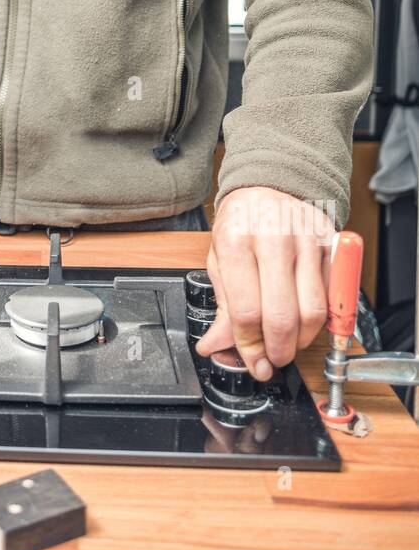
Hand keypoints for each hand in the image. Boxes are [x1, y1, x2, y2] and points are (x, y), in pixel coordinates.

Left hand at [195, 186, 332, 380]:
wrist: (268, 188)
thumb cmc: (241, 226)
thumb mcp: (220, 262)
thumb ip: (222, 309)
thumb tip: (215, 348)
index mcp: (237, 241)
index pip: (247, 312)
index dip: (250, 346)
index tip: (254, 361)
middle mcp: (273, 239)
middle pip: (283, 316)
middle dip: (278, 350)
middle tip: (273, 358)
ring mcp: (306, 240)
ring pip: (314, 311)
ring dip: (302, 340)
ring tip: (289, 342)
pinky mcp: (331, 243)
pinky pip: (334, 296)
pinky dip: (323, 319)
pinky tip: (306, 320)